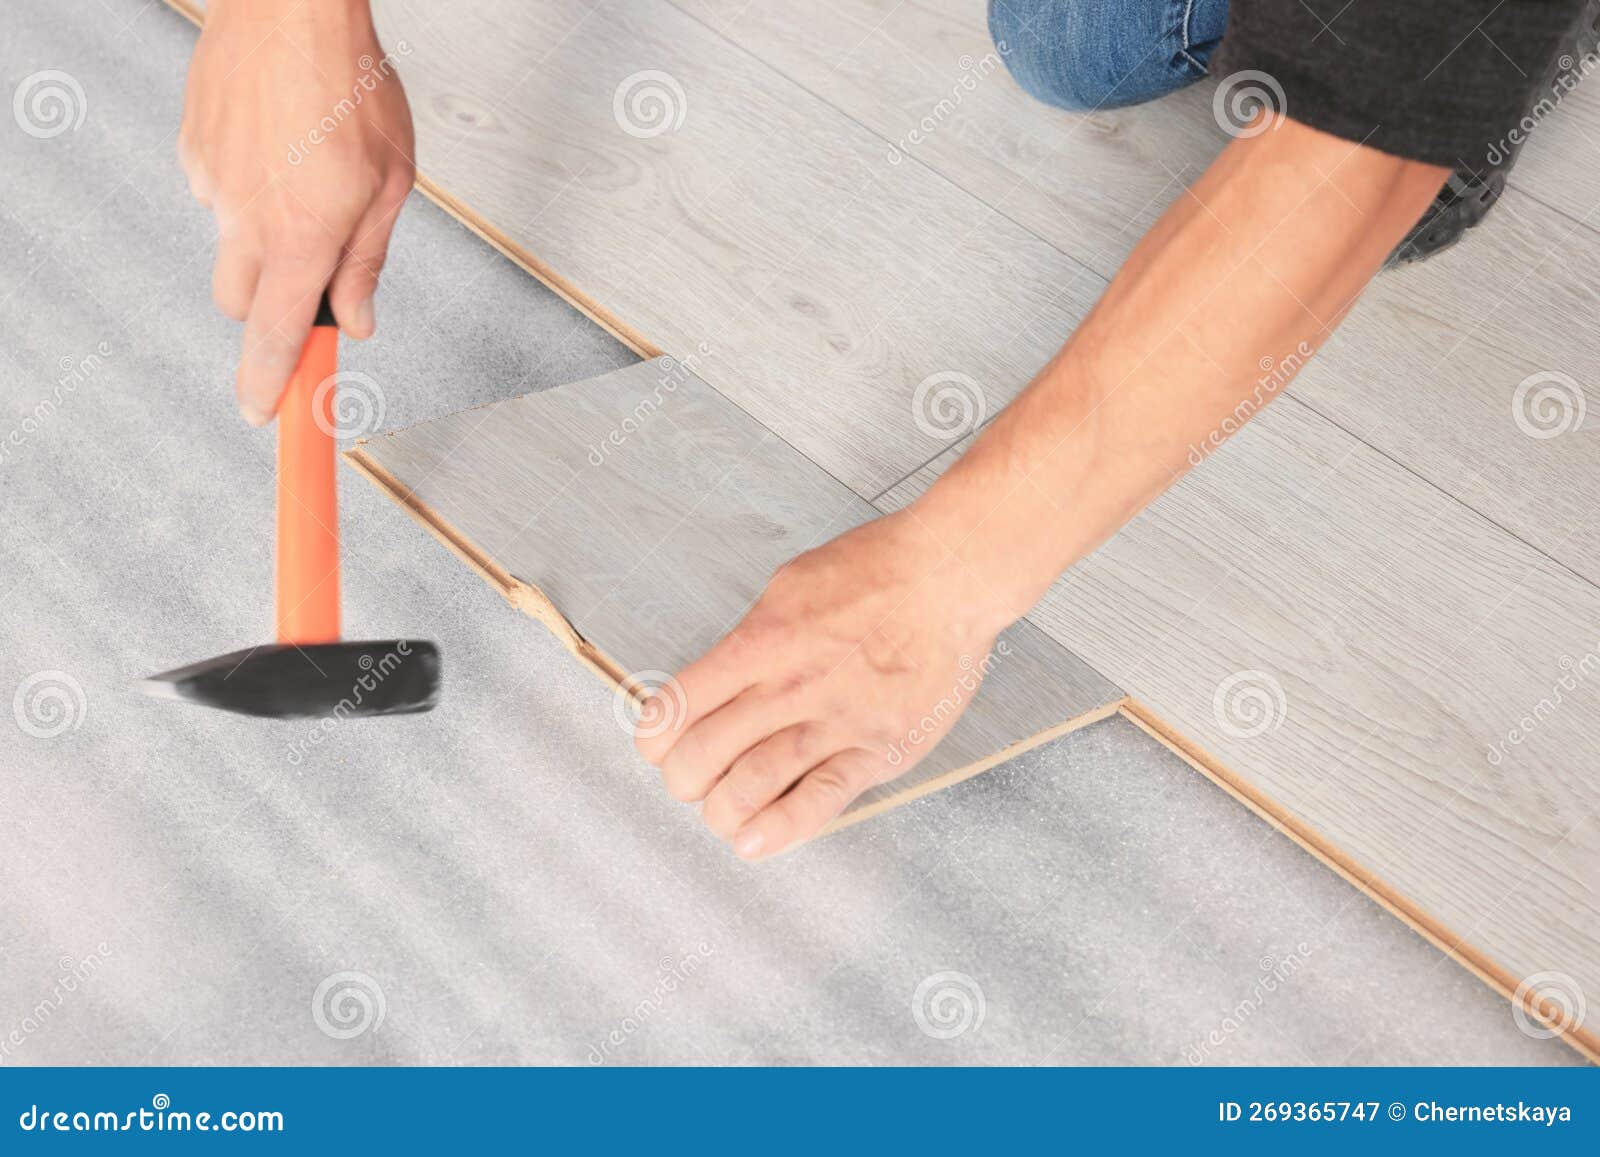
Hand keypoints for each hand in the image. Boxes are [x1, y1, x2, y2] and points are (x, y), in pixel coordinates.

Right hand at [178, 0, 414, 424]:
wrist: (291, 9)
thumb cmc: (351, 85)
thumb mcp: (391, 183)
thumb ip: (367, 261)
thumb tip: (356, 321)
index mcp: (303, 237)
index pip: (277, 338)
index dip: (269, 386)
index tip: (266, 418)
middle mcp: (247, 219)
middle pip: (241, 306)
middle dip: (271, 308)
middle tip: (311, 273)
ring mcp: (211, 185)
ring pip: (228, 247)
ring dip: (261, 242)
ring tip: (305, 183)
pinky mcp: (191, 151)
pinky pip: (216, 195)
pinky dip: (244, 191)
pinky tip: (277, 150)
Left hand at [634, 508, 1014, 859]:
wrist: (950, 576)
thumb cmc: (875, 570)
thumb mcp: (789, 585)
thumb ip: (753, 637)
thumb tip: (720, 678)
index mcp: (761, 642)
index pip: (678, 706)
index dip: (655, 737)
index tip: (657, 745)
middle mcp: (790, 685)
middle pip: (705, 753)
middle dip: (682, 779)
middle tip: (688, 781)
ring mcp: (836, 721)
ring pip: (752, 785)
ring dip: (720, 809)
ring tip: (719, 812)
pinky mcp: (879, 749)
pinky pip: (821, 799)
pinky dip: (780, 828)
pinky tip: (753, 842)